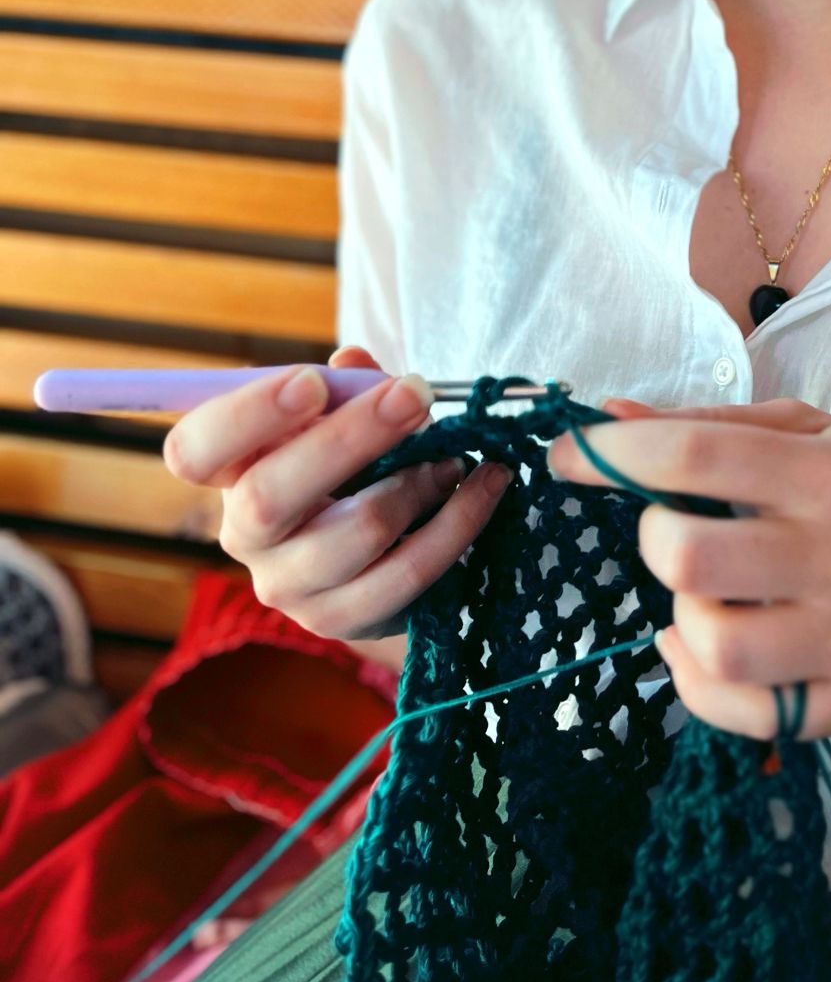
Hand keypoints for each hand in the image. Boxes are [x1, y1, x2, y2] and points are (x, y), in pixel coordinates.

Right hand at [161, 345, 511, 639]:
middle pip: (269, 496)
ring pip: (354, 533)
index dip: (244, 417)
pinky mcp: (340, 621)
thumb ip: (348, 387)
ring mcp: (287, 586)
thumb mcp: (347, 417)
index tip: (310, 384)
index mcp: (230, 471)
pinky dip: (457, 526)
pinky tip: (483, 490)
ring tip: (457, 457)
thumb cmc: (357, 467)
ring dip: (418, 483)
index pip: (194, 450)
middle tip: (415, 395)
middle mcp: (244, 534)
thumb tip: (355, 360)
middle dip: (351, 437)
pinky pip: (405, 574)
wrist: (384, 556)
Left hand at [547, 395, 830, 741]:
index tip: (567, 454)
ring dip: (683, 618)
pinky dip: (699, 683)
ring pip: (713, 646)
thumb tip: (609, 417)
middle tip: (671, 534)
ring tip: (706, 597)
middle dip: (654, 542)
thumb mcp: (809, 436)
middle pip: (690, 560)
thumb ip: (709, 426)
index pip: (698, 458)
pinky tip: (708, 650)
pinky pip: (742, 713)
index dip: (615, 455)